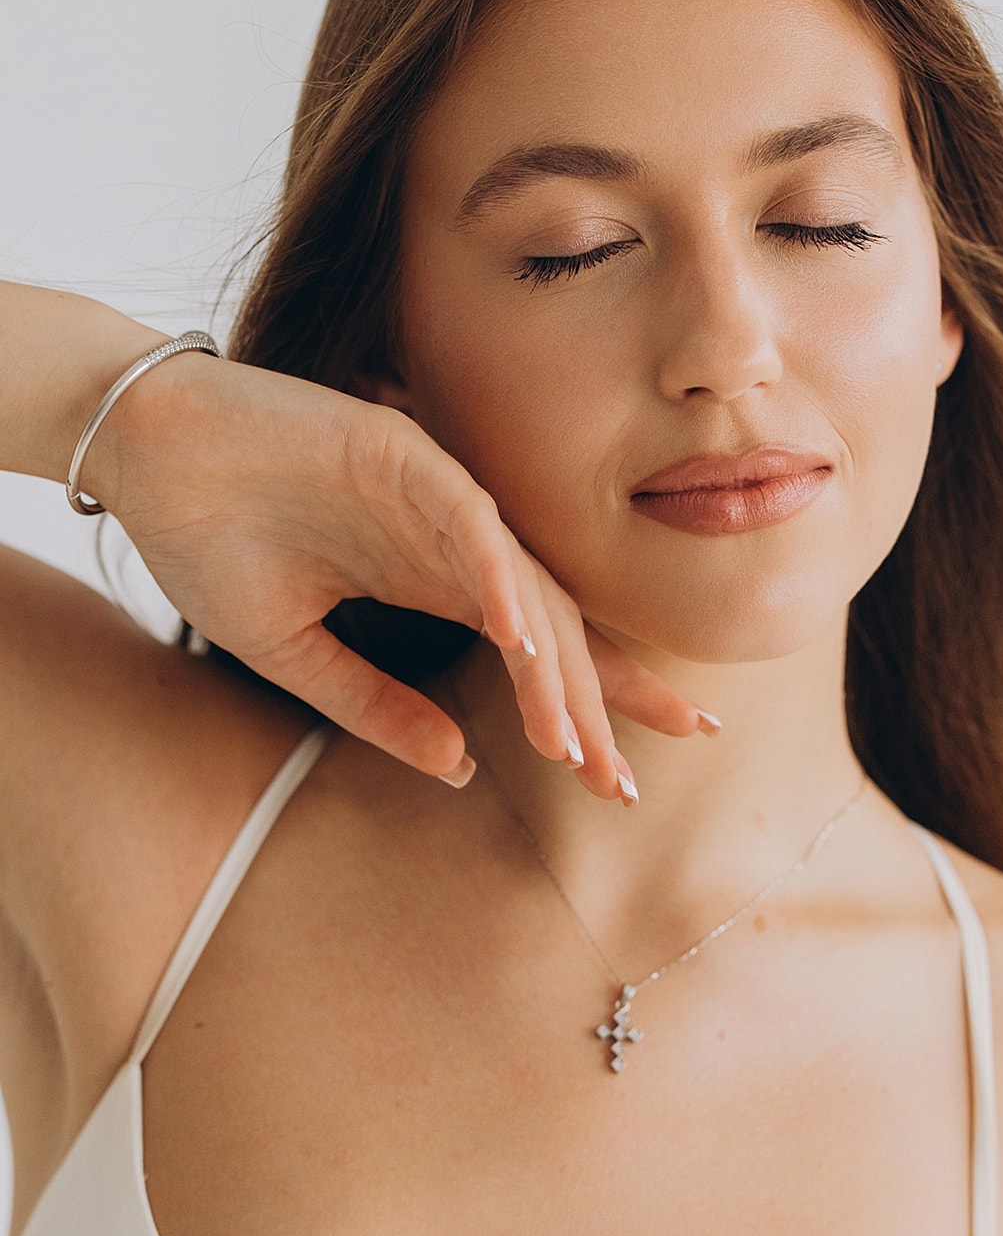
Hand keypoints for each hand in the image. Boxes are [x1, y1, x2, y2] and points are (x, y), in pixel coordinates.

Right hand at [94, 352, 713, 798]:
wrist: (144, 451)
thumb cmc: (212, 541)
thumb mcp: (296, 652)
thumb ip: (377, 707)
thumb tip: (464, 769)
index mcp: (437, 584)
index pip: (535, 654)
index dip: (582, 712)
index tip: (616, 784)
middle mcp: (454, 546)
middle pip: (553, 627)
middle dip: (598, 703)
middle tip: (625, 783)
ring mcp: (435, 498)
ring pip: (519, 585)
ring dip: (547, 664)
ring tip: (570, 742)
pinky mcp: (402, 454)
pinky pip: (466, 521)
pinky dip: (494, 576)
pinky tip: (514, 640)